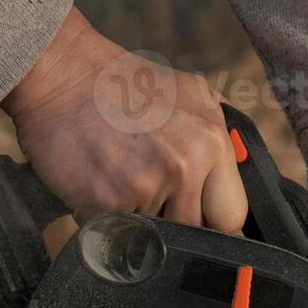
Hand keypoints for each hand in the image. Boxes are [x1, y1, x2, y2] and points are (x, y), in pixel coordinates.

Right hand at [0, 9, 247, 231]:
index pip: (232, 214)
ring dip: (139, 218)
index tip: (199, 214)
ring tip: (121, 177)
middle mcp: (186, 164)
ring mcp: (147, 185)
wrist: (60, 73)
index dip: (213, 218)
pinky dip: (106, 217)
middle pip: (195, 230)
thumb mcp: (192, 94)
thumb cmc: (123, 85)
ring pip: (156, 234)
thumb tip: (247, 170)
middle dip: (175, 219)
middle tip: (150, 189)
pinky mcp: (109, 202)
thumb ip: (223, 134)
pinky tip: (98, 183)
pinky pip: (117, 231)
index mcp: (213, 141)